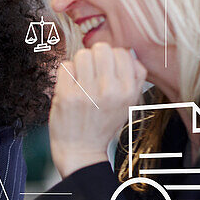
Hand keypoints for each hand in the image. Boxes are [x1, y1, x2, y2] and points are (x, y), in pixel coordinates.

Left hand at [50, 43, 146, 177]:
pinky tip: (70, 86)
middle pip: (102, 48)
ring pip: (82, 54)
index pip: (122, 52)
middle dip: (95, 57)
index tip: (106, 69)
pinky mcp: (66, 95)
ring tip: (81, 80)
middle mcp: (110, 91)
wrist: (81, 150)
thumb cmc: (103, 124)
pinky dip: (66, 73)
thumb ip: (134, 78)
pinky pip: (65, 65)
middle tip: (91, 72)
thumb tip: (128, 52)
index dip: (112, 57)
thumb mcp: (128, 104)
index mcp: (128, 91)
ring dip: (80, 64)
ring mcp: (87, 92)